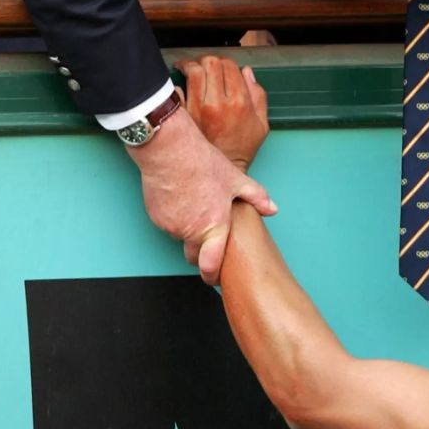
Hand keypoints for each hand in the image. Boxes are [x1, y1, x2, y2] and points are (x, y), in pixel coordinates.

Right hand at [127, 105, 276, 283]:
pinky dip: (174, 217)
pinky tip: (181, 198)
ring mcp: (170, 226)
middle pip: (194, 254)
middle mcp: (190, 230)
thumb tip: (272, 209)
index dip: (212, 275)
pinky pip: (167, 224)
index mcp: (214, 225)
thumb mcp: (235, 179)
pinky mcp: (156, 217)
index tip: (214, 278)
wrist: (168, 150)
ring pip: (180, 237)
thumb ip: (256, 197)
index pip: (211, 263)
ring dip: (188, 229)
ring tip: (196, 205)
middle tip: (209, 237)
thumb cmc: (201, 163)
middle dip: (201, 252)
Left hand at [175, 55, 269, 171]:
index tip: (222, 68)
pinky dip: (179, 84)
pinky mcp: (185, 116)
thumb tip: (247, 73)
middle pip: (210, 63)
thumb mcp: (261, 124)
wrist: (223, 170)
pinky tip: (182, 87)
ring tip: (188, 68)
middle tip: (204, 66)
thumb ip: (258, 95)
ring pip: (192, 71)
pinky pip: (178, 90)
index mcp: (239, 102)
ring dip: (190, 65)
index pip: (229, 66)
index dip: (226, 63)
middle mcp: (218, 103)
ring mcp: (198, 109)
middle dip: (208, 60)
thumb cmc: (241, 148)